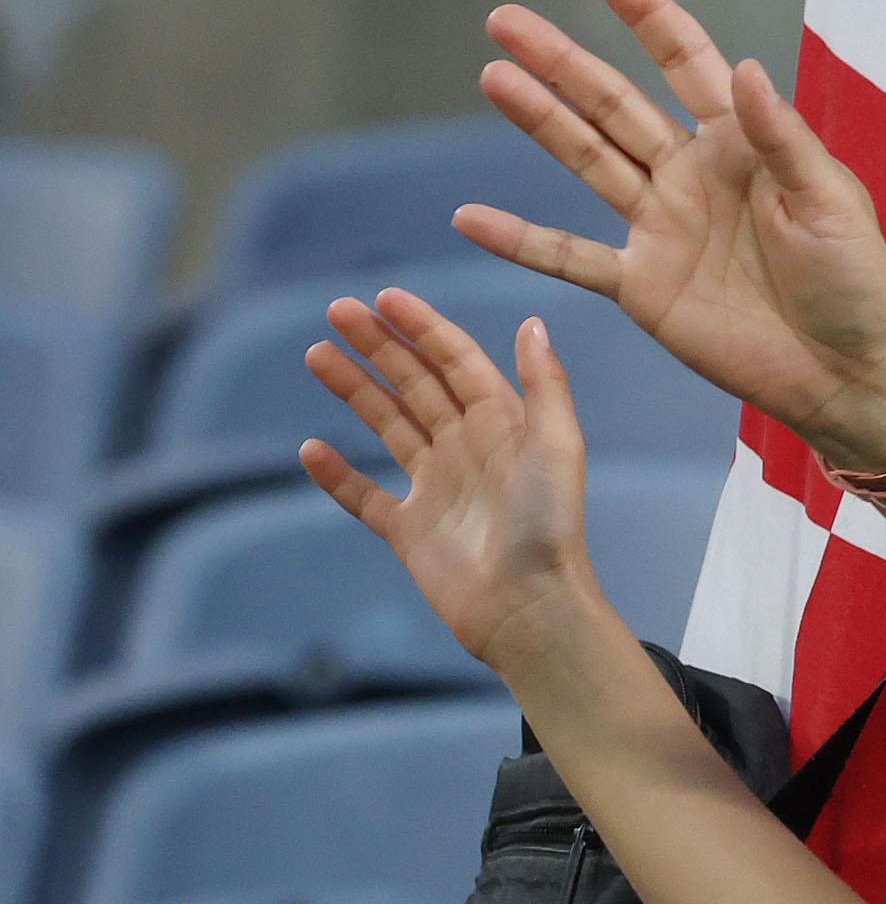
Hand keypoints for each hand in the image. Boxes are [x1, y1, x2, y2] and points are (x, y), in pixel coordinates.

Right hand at [300, 294, 613, 677]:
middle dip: (379, 346)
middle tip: (337, 311)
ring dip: (354, 390)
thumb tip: (534, 322)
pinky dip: (337, 475)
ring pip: (388, 427)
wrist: (529, 606)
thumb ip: (545, 384)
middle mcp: (468, 449)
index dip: (423, 328)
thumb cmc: (550, 526)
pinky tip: (311, 449)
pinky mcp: (410, 532)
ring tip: (317, 355)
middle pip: (416, 385)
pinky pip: (365, 496)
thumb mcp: (556, 445)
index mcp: (503, 425)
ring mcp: (436, 489)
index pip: (457, 362)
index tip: (385, 297)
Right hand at [465, 0, 885, 468]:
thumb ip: (781, 137)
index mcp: (742, 143)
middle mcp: (692, 174)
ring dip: (539, 122)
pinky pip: (570, 257)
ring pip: (586, 161)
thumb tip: (743, 66)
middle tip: (503, 20)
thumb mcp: (828, 200)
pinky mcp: (642, 285)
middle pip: (613, 104)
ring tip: (492, 77)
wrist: (846, 370)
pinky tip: (468, 218)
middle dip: (562, 61)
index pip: (685, 62)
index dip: (646, 15)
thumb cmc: (856, 280)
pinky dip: (521, 241)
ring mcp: (661, 227)